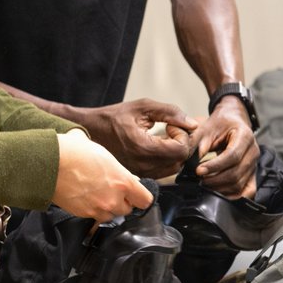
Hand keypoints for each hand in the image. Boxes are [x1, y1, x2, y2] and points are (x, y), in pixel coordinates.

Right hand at [54, 130, 153, 221]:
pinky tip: (85, 197)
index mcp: (123, 182)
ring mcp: (98, 209)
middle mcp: (113, 199)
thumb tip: (128, 176)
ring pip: (110, 215)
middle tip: (112, 190)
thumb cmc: (75, 152)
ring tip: (96, 194)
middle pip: (127, 210)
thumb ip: (119, 169)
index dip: (141, 197)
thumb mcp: (103, 153)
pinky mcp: (83, 214)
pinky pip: (94, 217)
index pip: (145, 200)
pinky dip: (92, 210)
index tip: (136, 194)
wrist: (50, 162)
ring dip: (107, 208)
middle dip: (122, 201)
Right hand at [83, 98, 197, 178]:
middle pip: (180, 161)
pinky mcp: (138, 176)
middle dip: (181, 143)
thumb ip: (170, 112)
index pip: (182, 150)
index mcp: (144, 148)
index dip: (182, 135)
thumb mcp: (142, 106)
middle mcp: (143, 165)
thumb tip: (192, 124)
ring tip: (162, 137)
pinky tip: (156, 146)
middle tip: (169, 128)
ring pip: (173, 168)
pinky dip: (166, 159)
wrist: (90, 132)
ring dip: (174, 152)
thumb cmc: (113, 117)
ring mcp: (140, 173)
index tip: (170, 124)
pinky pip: (163, 172)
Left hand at [192, 97, 258, 198]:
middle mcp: (253, 151)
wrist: (233, 122)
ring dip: (221, 189)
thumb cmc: (220, 124)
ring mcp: (254, 165)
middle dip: (215, 180)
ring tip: (205, 185)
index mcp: (245, 136)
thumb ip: (196, 143)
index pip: (232, 155)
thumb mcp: (206, 128)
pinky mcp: (252, 175)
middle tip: (198, 180)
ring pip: (240, 185)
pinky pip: (246, 192)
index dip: (215, 166)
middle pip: (236, 173)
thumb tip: (186, 161)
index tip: (198, 170)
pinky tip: (219, 194)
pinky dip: (233, 196)